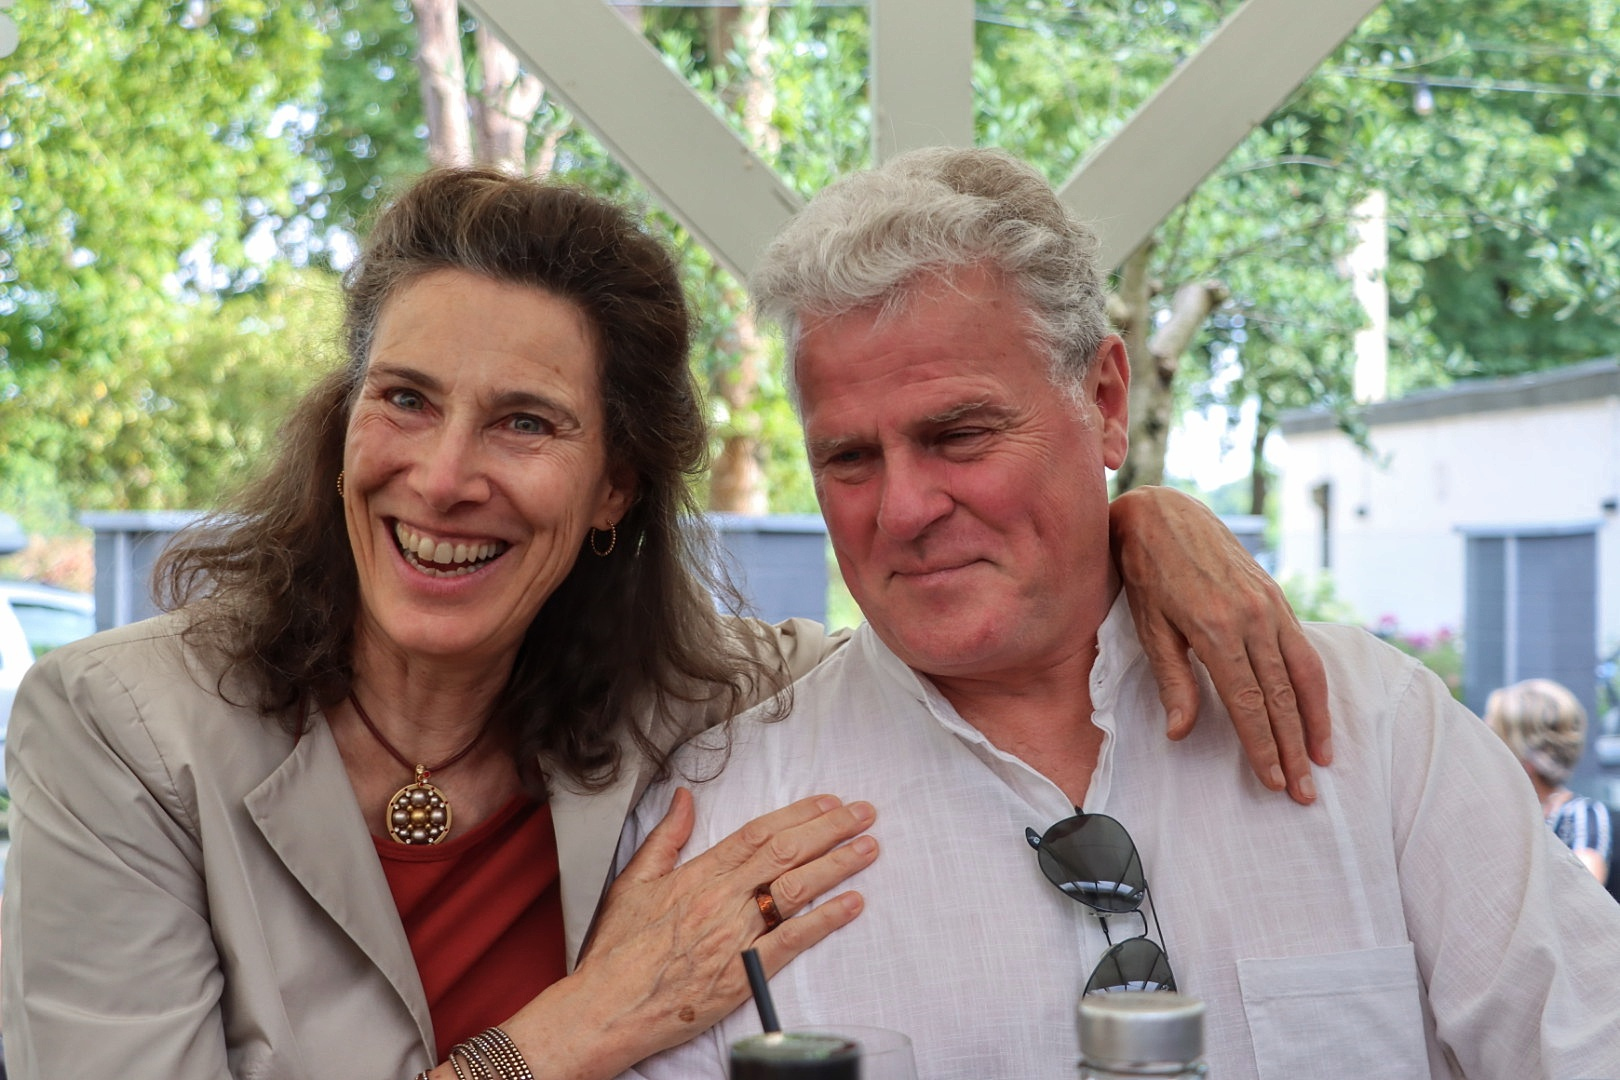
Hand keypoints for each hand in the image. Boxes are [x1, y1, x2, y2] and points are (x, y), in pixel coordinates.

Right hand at [557, 790, 876, 1071]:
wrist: (607, 1008)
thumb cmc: (617, 952)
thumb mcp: (632, 882)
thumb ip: (665, 837)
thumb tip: (682, 798)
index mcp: (697, 875)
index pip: (758, 834)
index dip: (798, 814)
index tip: (827, 802)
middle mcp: (721, 900)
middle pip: (786, 853)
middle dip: (830, 829)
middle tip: (863, 813)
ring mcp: (735, 936)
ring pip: (796, 890)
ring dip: (837, 865)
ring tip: (868, 847)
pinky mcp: (744, 974)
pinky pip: (793, 941)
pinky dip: (826, 920)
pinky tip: (852, 904)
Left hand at [1109, 486, 1330, 803]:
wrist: (1165, 514)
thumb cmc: (1147, 572)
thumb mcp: (1149, 626)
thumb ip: (1173, 680)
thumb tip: (1181, 732)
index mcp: (1216, 628)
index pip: (1248, 702)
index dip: (1262, 744)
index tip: (1273, 780)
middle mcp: (1252, 618)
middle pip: (1282, 696)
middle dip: (1294, 748)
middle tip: (1303, 791)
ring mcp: (1270, 606)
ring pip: (1304, 675)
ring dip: (1315, 722)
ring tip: (1322, 762)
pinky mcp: (1277, 598)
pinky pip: (1304, 650)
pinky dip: (1315, 687)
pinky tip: (1318, 713)